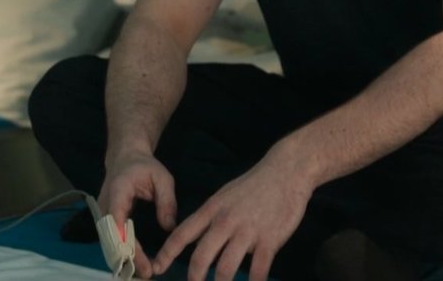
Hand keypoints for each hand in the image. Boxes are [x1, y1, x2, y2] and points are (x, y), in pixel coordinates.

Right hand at [100, 150, 177, 278]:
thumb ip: (167, 201)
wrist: (125, 158)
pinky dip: (121, 253)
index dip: (125, 240)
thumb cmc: (144, 166)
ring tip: (142, 272)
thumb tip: (168, 227)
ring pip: (108, 241)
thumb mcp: (162, 178)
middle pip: (111, 235)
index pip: (116, 218)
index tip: (137, 256)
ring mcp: (102, 213)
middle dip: (127, 256)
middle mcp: (105, 204)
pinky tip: (134, 264)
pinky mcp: (105, 220)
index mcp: (118, 190)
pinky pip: (110, 239)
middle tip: (146, 272)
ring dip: (123, 258)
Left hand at [152, 154, 312, 280]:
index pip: (182, 234)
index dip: (166, 253)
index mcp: (211, 210)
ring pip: (226, 268)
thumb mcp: (224, 196)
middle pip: (201, 257)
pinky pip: (258, 270)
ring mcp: (247, 232)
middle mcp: (225, 222)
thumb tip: (198, 240)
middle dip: (194, 278)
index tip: (156, 268)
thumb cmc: (254, 185)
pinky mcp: (269, 240)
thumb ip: (211, 219)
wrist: (286, 172)